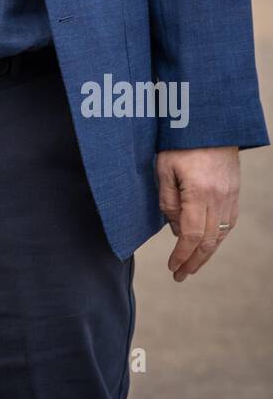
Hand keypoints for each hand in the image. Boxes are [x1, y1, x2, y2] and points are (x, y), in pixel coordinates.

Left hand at [156, 147, 239, 280]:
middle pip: (209, 241)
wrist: (210, 122)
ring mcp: (230, 196)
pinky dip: (217, 238)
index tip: (172, 268)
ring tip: (192, 265)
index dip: (182, 255)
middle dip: (194, 262)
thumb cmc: (181, 142)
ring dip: (206, 253)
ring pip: (221, 234)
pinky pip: (228, 223)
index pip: (192, 235)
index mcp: (199, 192)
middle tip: (180, 275)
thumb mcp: (164, 168)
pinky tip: (207, 244)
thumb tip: (177, 230)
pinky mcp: (235, 192)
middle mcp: (219, 198)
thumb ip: (168, 201)